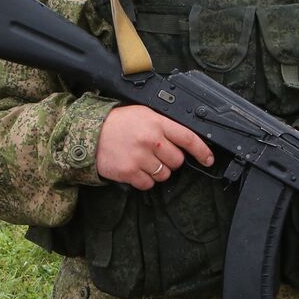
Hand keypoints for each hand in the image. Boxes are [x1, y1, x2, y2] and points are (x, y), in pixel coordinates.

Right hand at [95, 105, 215, 190]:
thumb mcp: (143, 114)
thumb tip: (184, 139)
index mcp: (157, 122)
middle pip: (177, 161)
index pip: (188, 138)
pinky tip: (135, 169)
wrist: (89, 132)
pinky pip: (148, 184)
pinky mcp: (129, 172)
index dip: (202, 151)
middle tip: (157, 155)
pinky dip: (143, 180)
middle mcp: (151, 140)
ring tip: (143, 160)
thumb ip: (163, 124)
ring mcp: (140, 157)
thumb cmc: (117, 123)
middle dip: (170, 161)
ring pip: (164, 175)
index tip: (208, 159)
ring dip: (157, 172)